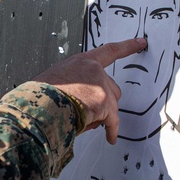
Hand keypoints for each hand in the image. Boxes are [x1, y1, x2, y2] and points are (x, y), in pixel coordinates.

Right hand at [32, 37, 146, 143]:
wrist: (38, 106)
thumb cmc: (40, 95)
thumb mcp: (57, 80)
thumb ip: (74, 84)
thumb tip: (83, 103)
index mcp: (82, 62)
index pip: (109, 51)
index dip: (127, 46)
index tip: (140, 42)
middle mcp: (94, 71)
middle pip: (112, 88)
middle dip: (104, 103)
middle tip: (88, 112)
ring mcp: (100, 87)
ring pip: (112, 106)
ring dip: (102, 116)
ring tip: (82, 122)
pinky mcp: (103, 104)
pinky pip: (112, 121)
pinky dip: (111, 130)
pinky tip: (110, 137)